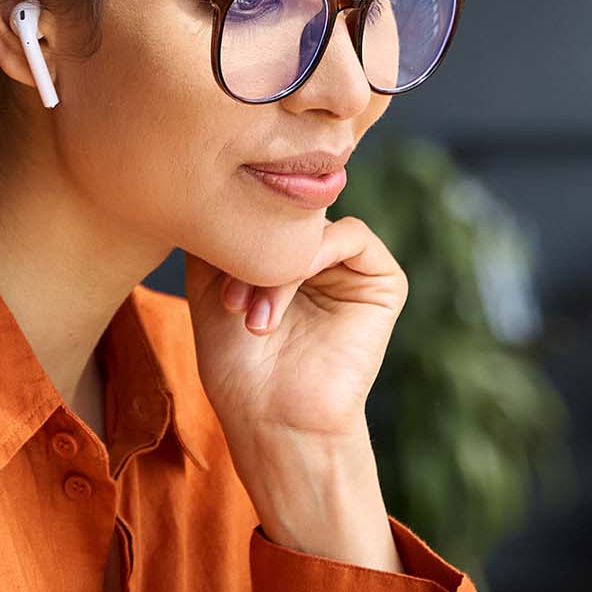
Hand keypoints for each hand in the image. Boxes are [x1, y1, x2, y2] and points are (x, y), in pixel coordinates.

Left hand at [181, 218, 406, 457]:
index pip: (263, 207)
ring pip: (314, 227)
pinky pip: (352, 235)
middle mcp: (317, 255)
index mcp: (282, 254)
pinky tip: (291, 289)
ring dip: (278, 265)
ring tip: (254, 314)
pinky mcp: (383, 280)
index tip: (208, 279)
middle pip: (286, 214)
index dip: (233, 229)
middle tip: (230, 298)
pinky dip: (316, 254)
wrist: (271, 416)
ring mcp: (350, 266)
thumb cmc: (237, 364)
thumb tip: (223, 175)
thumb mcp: (208, 282)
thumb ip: (220, 229)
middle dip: (253, 250)